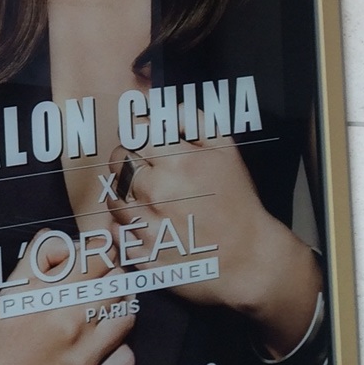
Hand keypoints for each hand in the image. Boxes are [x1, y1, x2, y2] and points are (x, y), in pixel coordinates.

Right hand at [0, 233, 135, 364]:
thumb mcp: (8, 296)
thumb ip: (37, 262)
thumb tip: (67, 245)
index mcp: (43, 296)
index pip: (93, 256)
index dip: (102, 250)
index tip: (101, 253)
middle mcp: (65, 323)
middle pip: (114, 281)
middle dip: (113, 275)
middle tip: (106, 280)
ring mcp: (81, 359)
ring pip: (126, 316)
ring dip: (121, 308)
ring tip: (109, 310)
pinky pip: (126, 359)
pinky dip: (120, 350)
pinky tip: (106, 349)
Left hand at [106, 137, 319, 357]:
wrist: (250, 259)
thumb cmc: (236, 201)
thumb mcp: (225, 150)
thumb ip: (190, 119)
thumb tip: (156, 105)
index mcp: (179, 163)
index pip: (134, 133)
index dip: (139, 136)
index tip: (147, 145)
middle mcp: (159, 193)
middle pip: (118, 161)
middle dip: (130, 161)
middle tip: (149, 172)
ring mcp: (149, 226)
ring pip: (113, 196)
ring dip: (126, 194)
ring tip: (151, 201)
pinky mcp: (144, 256)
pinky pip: (117, 231)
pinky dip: (126, 226)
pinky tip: (149, 225)